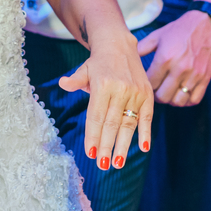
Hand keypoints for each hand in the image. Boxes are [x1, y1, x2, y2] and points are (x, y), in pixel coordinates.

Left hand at [59, 33, 153, 169]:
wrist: (120, 46)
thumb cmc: (98, 63)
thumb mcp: (84, 69)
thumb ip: (75, 80)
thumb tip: (63, 84)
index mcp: (102, 85)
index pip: (96, 116)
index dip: (93, 136)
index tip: (90, 153)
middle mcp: (120, 90)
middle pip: (112, 124)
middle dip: (106, 146)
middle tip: (102, 164)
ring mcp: (136, 93)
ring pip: (128, 124)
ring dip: (124, 145)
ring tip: (117, 162)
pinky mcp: (148, 95)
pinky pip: (147, 117)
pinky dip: (146, 133)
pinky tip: (143, 148)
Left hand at [137, 10, 210, 105]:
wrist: (206, 24)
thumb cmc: (179, 30)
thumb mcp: (157, 36)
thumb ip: (141, 48)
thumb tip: (129, 58)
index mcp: (164, 58)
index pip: (150, 84)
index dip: (146, 86)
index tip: (146, 84)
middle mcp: (179, 69)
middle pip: (163, 96)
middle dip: (156, 96)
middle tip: (155, 91)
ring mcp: (194, 75)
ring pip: (178, 101)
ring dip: (171, 100)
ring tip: (168, 93)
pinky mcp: (205, 78)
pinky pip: (195, 99)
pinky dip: (186, 101)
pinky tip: (181, 94)